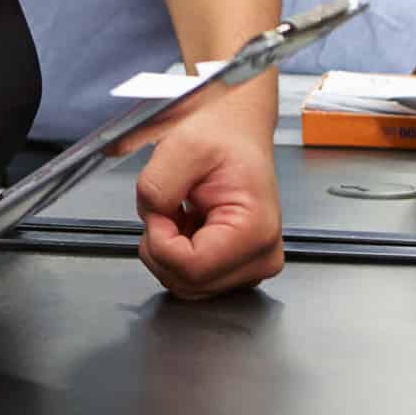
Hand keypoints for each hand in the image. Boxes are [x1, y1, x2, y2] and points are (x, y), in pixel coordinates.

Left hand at [131, 85, 282, 299]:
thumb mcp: (181, 147)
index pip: (191, 268)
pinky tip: (186, 222)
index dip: (160, 241)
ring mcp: (252, 266)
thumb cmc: (219, 135)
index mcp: (255, 231)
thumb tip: (153, 222)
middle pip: (188, 282)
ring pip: (186, 284)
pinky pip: (193, 277)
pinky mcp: (239, 267)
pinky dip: (177, 253)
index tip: (160, 210)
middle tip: (169, 206)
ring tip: (180, 211)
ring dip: (168, 250)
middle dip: (161, 246)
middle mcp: (262, 257)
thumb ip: (156, 188)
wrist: (235, 130)